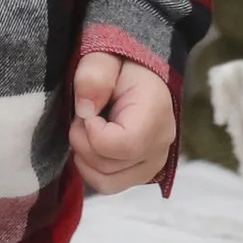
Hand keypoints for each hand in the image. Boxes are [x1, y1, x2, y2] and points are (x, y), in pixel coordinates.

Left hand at [69, 53, 174, 195]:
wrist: (139, 75)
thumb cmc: (121, 66)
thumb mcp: (103, 58)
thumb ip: (93, 76)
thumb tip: (85, 110)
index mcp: (155, 115)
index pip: (123, 145)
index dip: (92, 132)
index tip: (87, 112)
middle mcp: (160, 146)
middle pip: (109, 166)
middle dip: (83, 142)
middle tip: (84, 117)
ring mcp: (153, 164)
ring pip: (107, 182)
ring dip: (86, 158)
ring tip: (89, 131)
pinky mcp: (142, 173)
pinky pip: (110, 185)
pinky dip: (92, 170)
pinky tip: (92, 145)